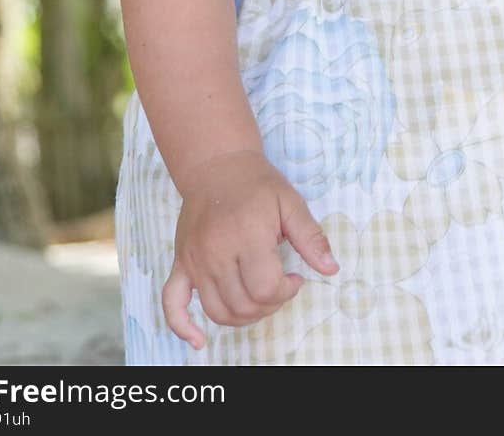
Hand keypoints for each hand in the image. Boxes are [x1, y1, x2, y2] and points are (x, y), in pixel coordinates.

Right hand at [160, 148, 339, 350]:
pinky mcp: (181, 263)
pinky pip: (172, 303)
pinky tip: (199, 341)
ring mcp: (195, 260)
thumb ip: (311, 237)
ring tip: (258, 296)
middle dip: (270, 304)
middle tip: (279, 285)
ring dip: (243, 316)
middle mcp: (216, 252)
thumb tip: (330, 269)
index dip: (286, 291)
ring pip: (218, 312)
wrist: (216, 164)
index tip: (294, 277)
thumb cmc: (257, 183)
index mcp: (245, 236)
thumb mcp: (290, 202)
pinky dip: (183, 327)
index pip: (265, 289)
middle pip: (243, 305)